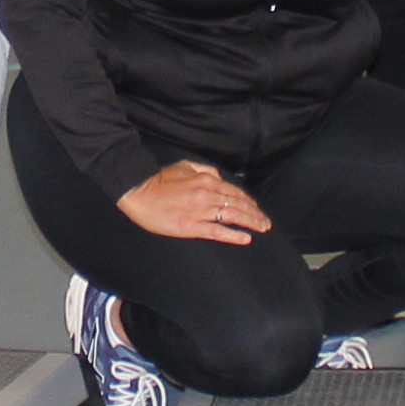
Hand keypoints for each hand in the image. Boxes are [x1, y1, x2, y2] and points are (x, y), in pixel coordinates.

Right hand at [118, 160, 270, 242]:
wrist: (138, 190)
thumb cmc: (160, 179)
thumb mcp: (186, 167)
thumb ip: (205, 171)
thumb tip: (220, 177)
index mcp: (207, 180)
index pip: (235, 192)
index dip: (249, 202)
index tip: (258, 210)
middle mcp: (207, 195)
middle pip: (238, 205)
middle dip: (255, 214)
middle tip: (266, 223)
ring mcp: (199, 211)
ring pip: (232, 217)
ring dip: (250, 223)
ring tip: (262, 229)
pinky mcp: (190, 226)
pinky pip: (216, 231)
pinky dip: (233, 235)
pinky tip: (245, 238)